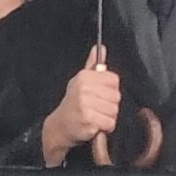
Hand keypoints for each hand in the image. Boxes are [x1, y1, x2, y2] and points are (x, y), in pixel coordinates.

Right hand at [40, 47, 120, 166]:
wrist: (59, 127)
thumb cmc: (73, 103)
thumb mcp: (80, 82)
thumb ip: (93, 65)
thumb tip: (100, 48)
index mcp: (84, 76)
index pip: (114, 80)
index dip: (110, 90)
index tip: (100, 96)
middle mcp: (84, 88)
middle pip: (116, 96)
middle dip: (110, 106)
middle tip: (96, 109)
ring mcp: (85, 104)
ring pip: (114, 111)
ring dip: (108, 118)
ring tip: (95, 117)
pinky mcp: (88, 120)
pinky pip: (110, 123)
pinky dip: (105, 128)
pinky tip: (94, 126)